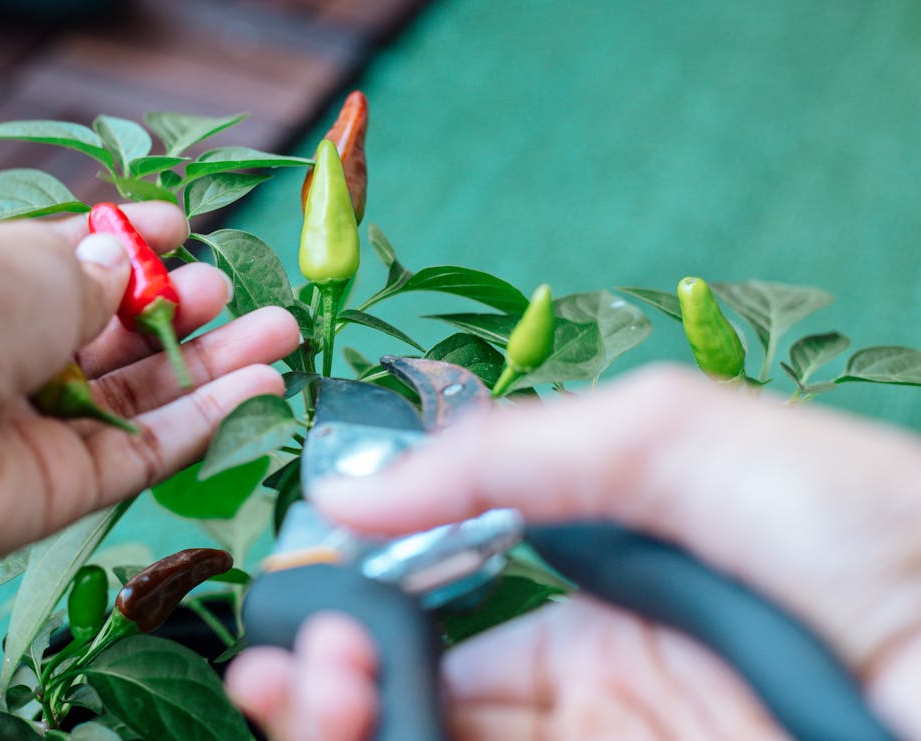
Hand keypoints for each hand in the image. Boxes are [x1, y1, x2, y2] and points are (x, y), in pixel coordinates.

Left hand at [0, 203, 297, 731]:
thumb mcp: (27, 259)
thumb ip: (92, 270)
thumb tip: (126, 262)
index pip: (62, 267)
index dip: (126, 249)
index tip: (183, 230)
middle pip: (108, 339)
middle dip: (180, 313)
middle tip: (240, 294)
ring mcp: (24, 428)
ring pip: (135, 400)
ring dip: (209, 368)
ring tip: (280, 334)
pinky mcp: (51, 493)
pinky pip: (139, 454)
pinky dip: (200, 424)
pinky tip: (256, 387)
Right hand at [226, 367, 920, 738]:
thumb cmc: (867, 530)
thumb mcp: (673, 440)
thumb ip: (509, 452)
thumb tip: (351, 487)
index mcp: (599, 602)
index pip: (440, 622)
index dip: (361, 618)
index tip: (304, 606)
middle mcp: (594, 697)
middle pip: (424, 706)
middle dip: (334, 687)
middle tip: (290, 670)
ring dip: (353, 725)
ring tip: (312, 692)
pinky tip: (367, 724)